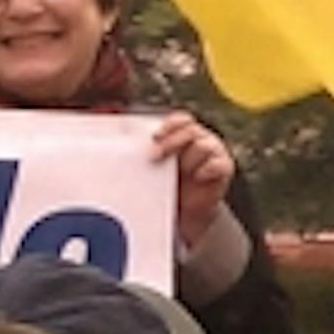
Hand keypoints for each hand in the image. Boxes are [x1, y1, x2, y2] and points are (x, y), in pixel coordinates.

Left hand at [151, 110, 234, 249]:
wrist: (184, 213)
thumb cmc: (162, 187)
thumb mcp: (150, 170)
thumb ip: (141, 157)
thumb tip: (109, 152)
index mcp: (182, 135)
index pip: (181, 120)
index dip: (170, 124)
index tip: (154, 136)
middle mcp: (199, 140)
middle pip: (190, 130)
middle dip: (171, 141)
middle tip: (154, 156)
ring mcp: (213, 153)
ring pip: (203, 146)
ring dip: (188, 158)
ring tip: (178, 172)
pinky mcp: (223, 169)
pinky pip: (219, 164)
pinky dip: (207, 168)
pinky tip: (198, 176)